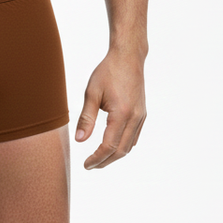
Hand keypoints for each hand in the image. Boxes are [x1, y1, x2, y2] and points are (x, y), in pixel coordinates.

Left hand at [75, 50, 145, 169]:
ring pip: (129, 146)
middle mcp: (134, 118)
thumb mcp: (92, 93)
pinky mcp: (142, 113)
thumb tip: (80, 140)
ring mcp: (140, 116)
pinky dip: (124, 145)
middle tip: (91, 165)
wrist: (128, 57)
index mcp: (121, 114)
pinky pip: (134, 136)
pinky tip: (113, 145)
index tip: (86, 164)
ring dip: (115, 155)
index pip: (109, 146)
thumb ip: (86, 118)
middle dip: (105, 161)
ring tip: (99, 158)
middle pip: (121, 151)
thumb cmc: (108, 72)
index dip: (97, 158)